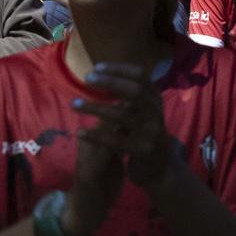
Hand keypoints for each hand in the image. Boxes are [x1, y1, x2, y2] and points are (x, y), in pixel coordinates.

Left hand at [74, 62, 179, 195]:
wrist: (161, 168)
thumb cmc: (144, 133)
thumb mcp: (143, 111)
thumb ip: (131, 94)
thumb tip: (103, 72)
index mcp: (156, 99)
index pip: (141, 76)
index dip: (119, 69)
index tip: (96, 67)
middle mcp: (157, 113)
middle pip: (134, 91)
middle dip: (110, 82)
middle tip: (87, 78)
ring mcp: (151, 132)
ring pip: (122, 116)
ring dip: (95, 108)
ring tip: (75, 104)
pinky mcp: (143, 151)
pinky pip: (116, 141)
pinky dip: (97, 136)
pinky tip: (81, 132)